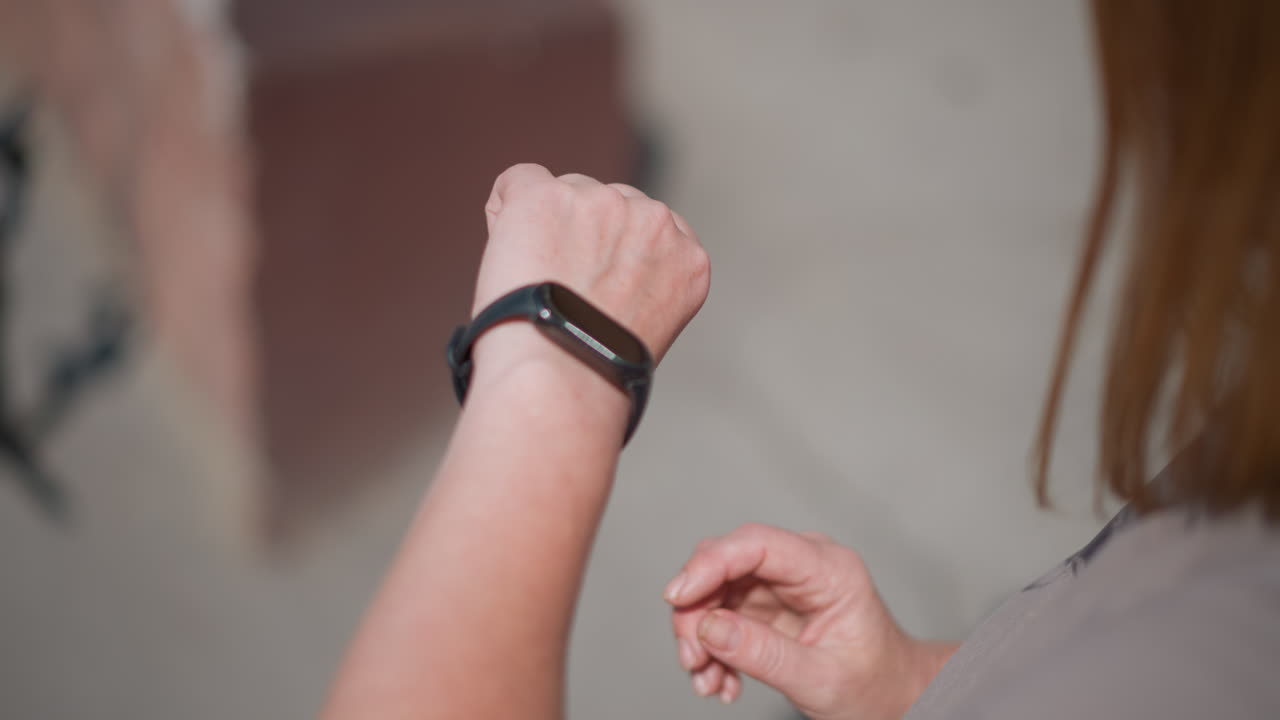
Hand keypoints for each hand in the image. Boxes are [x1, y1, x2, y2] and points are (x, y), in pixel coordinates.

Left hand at [469, 164, 709, 391]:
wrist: (560, 380)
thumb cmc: (594, 373)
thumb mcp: (649, 326)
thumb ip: (640, 282)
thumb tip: (595, 264)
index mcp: (689, 258)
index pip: (651, 230)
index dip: (617, 258)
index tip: (599, 290)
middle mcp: (655, 221)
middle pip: (609, 205)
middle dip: (585, 238)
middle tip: (564, 292)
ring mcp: (602, 203)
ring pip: (565, 193)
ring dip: (548, 229)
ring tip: (537, 285)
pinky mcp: (547, 197)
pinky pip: (517, 180)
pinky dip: (504, 212)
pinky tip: (507, 255)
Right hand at [665, 524, 955, 718]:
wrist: (890, 697)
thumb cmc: (873, 684)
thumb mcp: (821, 679)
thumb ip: (764, 654)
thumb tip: (709, 628)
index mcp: (829, 570)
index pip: (757, 544)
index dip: (710, 564)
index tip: (677, 596)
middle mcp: (802, 566)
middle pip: (727, 564)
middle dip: (698, 610)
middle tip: (692, 658)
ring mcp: (781, 583)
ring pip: (715, 590)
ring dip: (700, 635)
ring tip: (706, 680)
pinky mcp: (765, 605)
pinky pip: (721, 614)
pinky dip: (711, 647)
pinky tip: (719, 680)